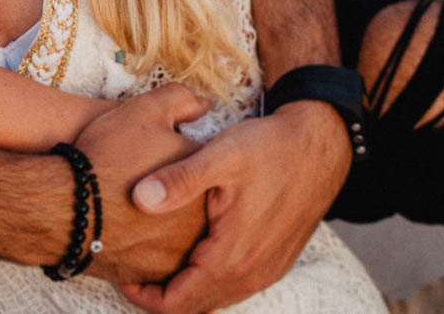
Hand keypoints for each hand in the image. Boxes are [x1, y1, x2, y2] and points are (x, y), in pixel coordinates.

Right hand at [72, 84, 211, 285]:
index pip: (207, 171)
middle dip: (178, 197)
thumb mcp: (147, 110)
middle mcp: (200, 226)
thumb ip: (181, 101)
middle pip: (194, 207)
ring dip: (161, 224)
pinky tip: (123, 226)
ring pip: (175, 237)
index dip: (183, 160)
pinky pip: (153, 259)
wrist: (63, 206)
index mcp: (207, 186)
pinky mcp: (150, 276)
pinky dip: (142, 245)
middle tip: (145, 180)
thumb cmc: (107, 157)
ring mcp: (176, 255)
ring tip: (132, 205)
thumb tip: (202, 106)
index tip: (161, 156)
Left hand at [119, 102, 351, 313]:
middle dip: (159, 294)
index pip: (176, 304)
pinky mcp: (274, 263)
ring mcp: (266, 271)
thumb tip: (139, 198)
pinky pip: (232, 288)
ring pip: (213, 300)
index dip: (142, 296)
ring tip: (156, 261)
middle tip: (132, 266)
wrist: (321, 146)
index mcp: (232, 257)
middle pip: (192, 308)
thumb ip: (179, 179)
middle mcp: (251, 274)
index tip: (121, 272)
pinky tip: (192, 254)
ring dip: (184, 289)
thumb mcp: (221, 155)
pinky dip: (206, 281)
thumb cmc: (270, 147)